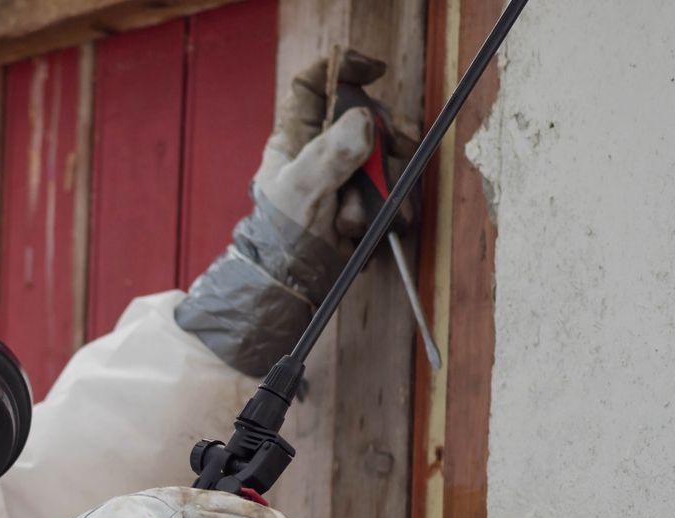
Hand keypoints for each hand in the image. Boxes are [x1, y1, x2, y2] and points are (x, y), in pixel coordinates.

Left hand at [175, 50, 412, 374]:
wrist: (288, 291)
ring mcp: (343, 179)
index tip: (373, 71)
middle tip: (395, 151)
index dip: (342, 69)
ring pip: (383, 157)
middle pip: (364, 118)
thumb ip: (332, 153)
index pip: (316, 86)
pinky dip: (390, 208)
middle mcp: (320, 153)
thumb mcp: (302, 191)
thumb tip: (364, 121)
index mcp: (294, 140)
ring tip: (361, 216)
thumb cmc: (280, 241)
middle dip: (383, 136)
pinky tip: (377, 227)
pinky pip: (390, 191)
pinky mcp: (362, 204)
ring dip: (384, 184)